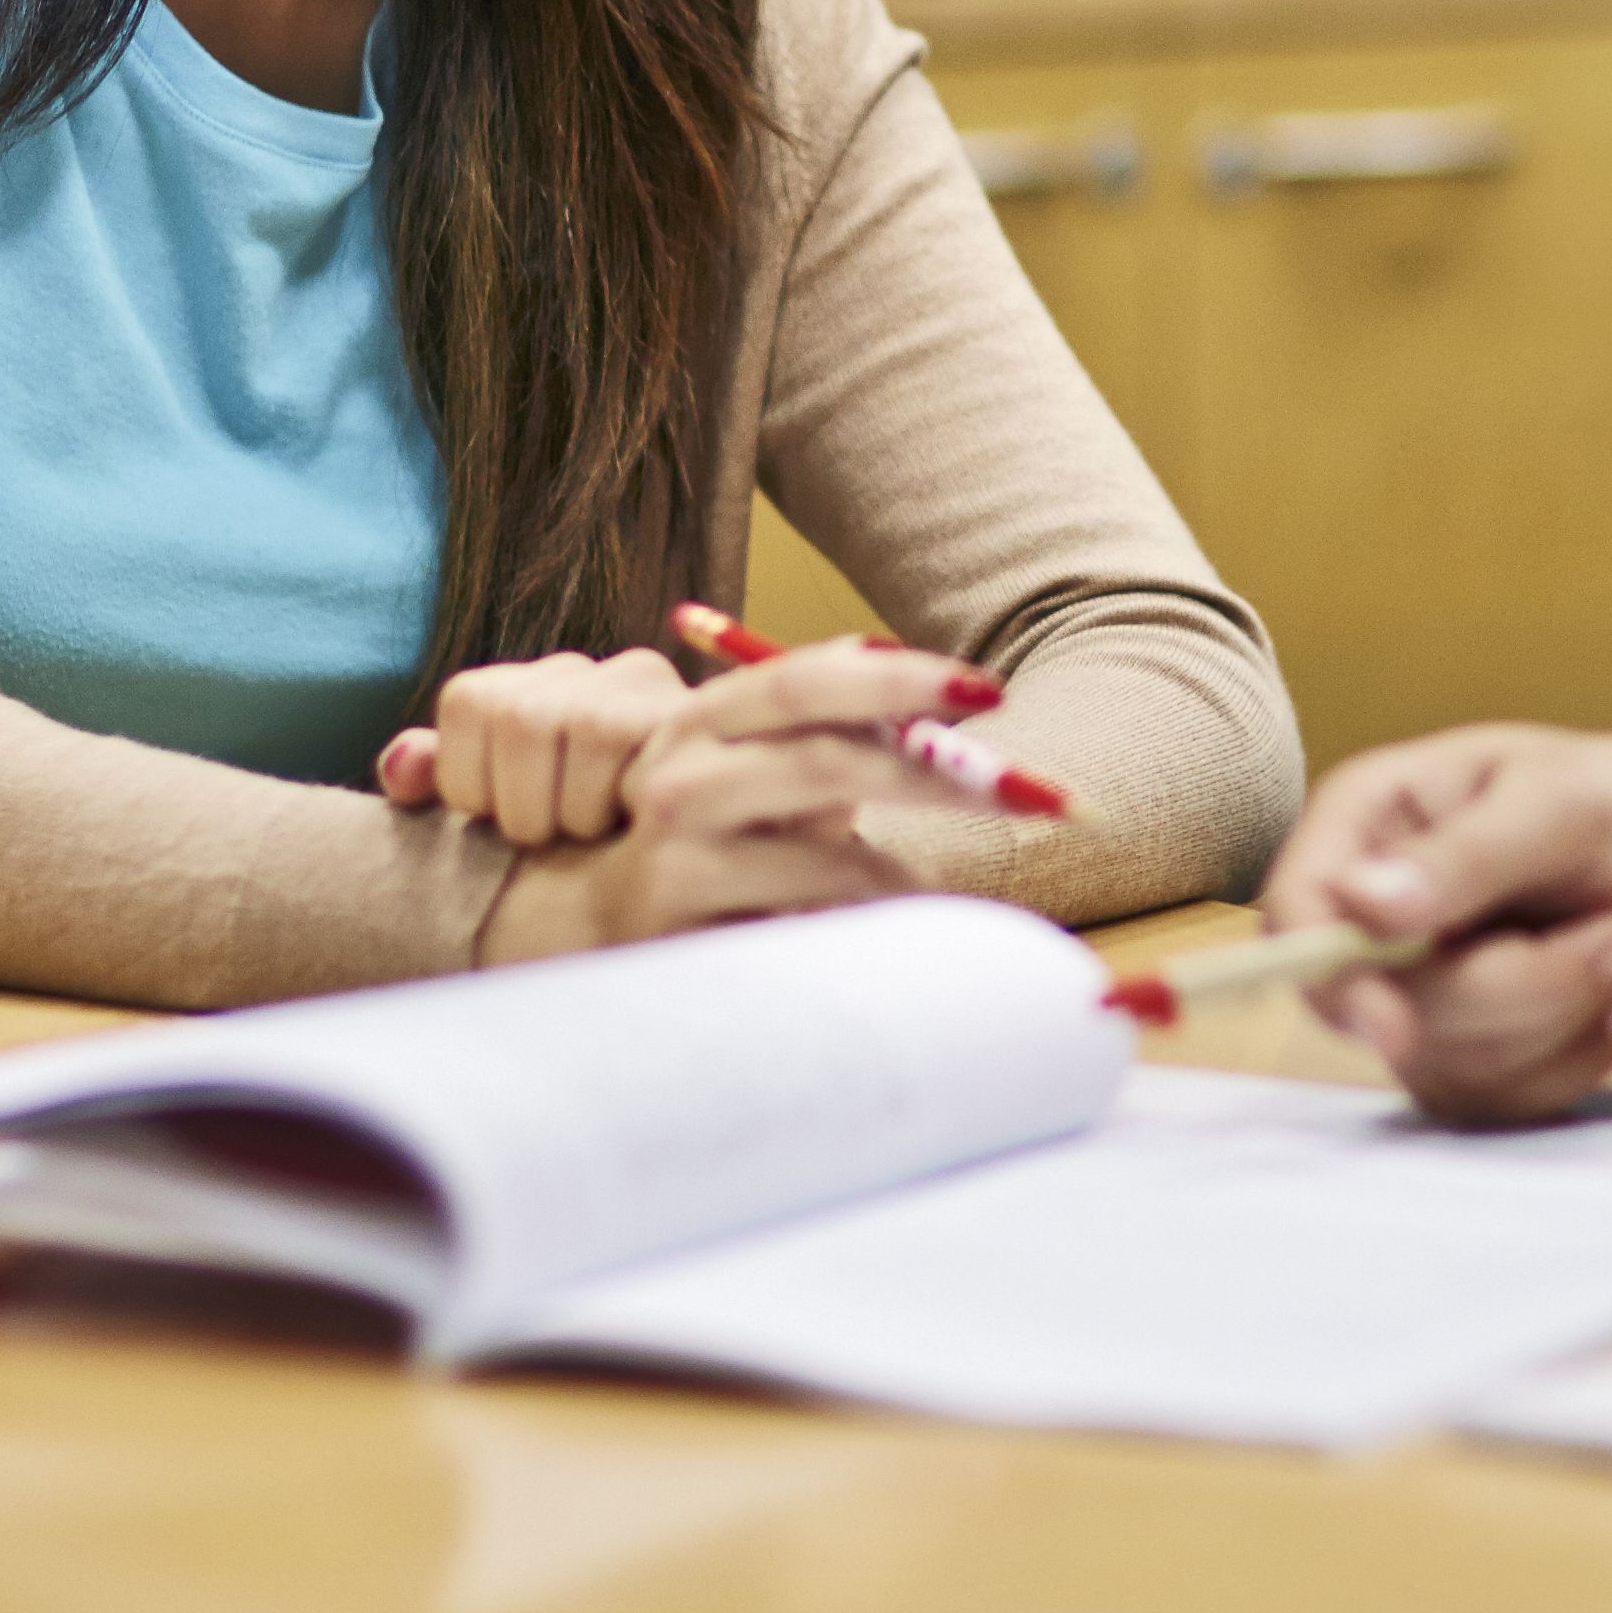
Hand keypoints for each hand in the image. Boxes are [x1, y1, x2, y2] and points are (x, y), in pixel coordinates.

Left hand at [374, 647, 692, 845]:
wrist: (678, 844)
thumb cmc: (566, 843)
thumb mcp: (496, 817)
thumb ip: (443, 783)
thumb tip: (402, 767)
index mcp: (519, 687)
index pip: (470, 701)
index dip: (470, 779)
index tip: (498, 818)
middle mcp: (578, 669)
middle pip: (521, 716)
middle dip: (525, 804)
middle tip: (551, 836)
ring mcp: (641, 683)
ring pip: (587, 727)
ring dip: (580, 810)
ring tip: (595, 831)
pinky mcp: (692, 717)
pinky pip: (645, 751)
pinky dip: (628, 805)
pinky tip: (633, 823)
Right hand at [458, 633, 1017, 966]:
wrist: (575, 933)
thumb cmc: (702, 850)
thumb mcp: (756, 783)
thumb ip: (830, 742)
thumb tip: (952, 714)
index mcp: (704, 719)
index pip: (804, 679)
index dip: (898, 676)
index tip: (987, 689)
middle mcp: (681, 772)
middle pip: (827, 755)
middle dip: (939, 772)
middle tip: (1036, 795)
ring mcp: (675, 848)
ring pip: (829, 847)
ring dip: (908, 871)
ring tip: (942, 893)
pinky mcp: (678, 922)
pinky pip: (805, 920)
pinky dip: (862, 925)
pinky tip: (884, 936)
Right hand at [1258, 726, 1611, 1128]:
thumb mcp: (1563, 806)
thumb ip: (1466, 856)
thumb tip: (1362, 904)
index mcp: (1371, 820)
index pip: (1298, 911)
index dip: (1332, 976)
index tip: (1393, 1026)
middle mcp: (1375, 911)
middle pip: (1388, 1007)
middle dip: (1524, 986)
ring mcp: (1416, 991)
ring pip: (1447, 1061)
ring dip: (1564, 1013)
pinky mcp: (1465, 1054)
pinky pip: (1495, 1099)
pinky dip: (1575, 1060)